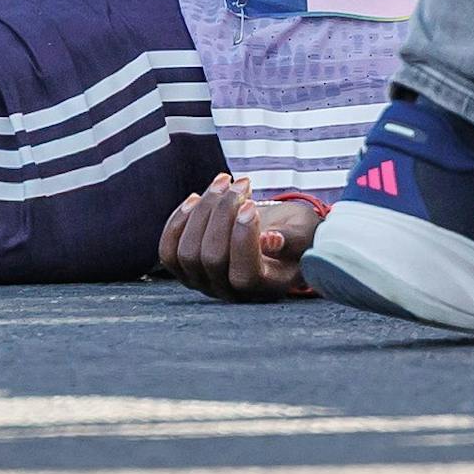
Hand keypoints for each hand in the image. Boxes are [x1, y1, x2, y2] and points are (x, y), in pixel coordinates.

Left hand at [158, 173, 322, 301]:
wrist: (278, 235)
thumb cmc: (297, 234)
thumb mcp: (305, 236)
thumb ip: (291, 240)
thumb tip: (271, 241)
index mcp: (264, 289)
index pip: (244, 275)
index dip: (243, 238)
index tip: (252, 203)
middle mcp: (231, 292)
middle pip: (211, 258)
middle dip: (223, 212)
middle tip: (243, 183)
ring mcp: (205, 282)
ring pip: (187, 253)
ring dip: (202, 210)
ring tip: (224, 182)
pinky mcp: (187, 269)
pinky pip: (169, 252)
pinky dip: (178, 221)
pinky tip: (196, 198)